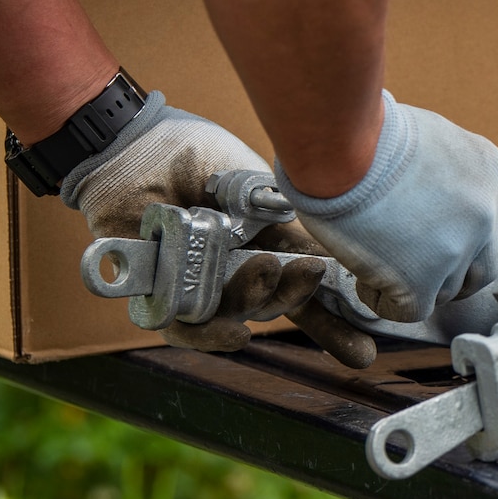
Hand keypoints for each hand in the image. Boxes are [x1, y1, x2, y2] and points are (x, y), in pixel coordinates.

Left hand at [63, 94, 375, 366]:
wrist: (132, 148)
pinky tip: (233, 333)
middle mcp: (236, 271)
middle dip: (295, 297)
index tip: (364, 350)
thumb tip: (322, 246)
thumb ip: (285, 214)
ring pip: (237, 315)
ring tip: (262, 273)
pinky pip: (185, 329)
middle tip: (305, 271)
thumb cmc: (193, 155)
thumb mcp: (252, 182)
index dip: (335, 324)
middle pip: (275, 305)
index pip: (307, 290)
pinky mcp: (159, 294)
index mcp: (268, 245)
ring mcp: (199, 284)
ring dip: (256, 302)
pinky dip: (208, 334)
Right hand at [277, 93, 497, 323]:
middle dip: (454, 273)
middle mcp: (484, 212)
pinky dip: (386, 301)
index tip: (446, 238)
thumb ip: (444, 169)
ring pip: (447, 290)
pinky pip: (411, 311)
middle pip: (484, 266)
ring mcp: (458, 248)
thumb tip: (430, 187)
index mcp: (489, 171)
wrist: (343, 146)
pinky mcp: (422, 279)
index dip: (474, 237)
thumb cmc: (366, 132)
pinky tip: (365, 280)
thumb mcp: (428, 136)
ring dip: (417, 284)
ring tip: (379, 263)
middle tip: (418, 266)